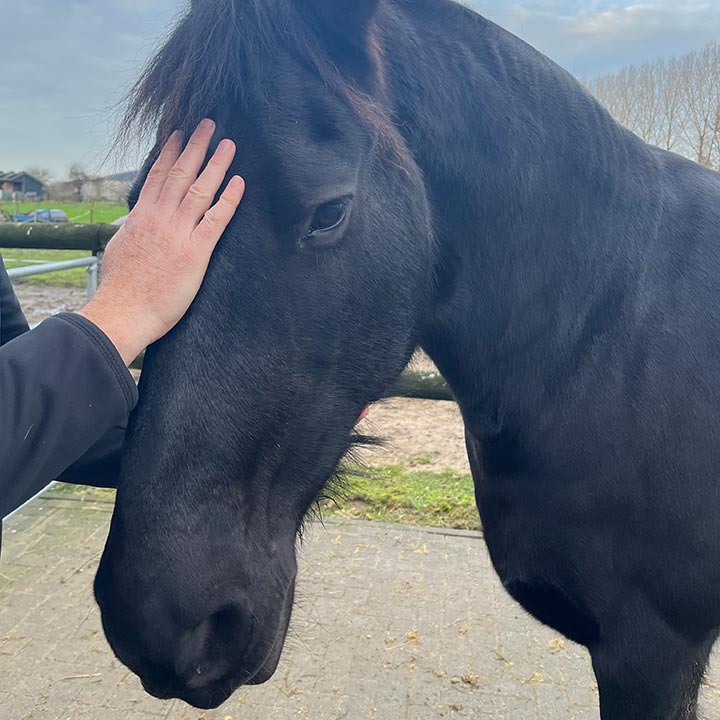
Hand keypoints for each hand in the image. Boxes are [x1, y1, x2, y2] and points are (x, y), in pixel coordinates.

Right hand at [79, 119, 243, 364]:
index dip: (170, 152)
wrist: (124, 312)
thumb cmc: (121, 288)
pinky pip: (215, 220)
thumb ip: (130, 230)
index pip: (156, 176)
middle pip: (179, 174)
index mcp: (141, 217)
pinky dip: (228, 199)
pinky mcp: (195, 252)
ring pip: (199, 190)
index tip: (179, 133)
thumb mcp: (118, 249)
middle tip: (209, 124)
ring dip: (216, 164)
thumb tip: (132, 221)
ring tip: (228, 144)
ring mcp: (178, 233)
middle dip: (195, 147)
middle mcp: (159, 219)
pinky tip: (239, 183)